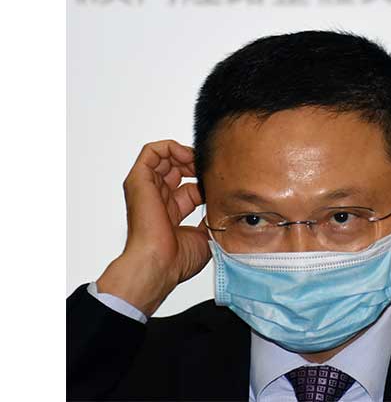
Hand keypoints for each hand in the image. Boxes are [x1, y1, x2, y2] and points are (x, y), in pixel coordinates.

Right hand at [96, 140, 208, 315]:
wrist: (159, 264)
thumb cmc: (177, 260)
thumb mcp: (206, 237)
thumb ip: (214, 220)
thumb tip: (228, 210)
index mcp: (171, 213)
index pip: (190, 188)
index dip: (206, 181)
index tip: (221, 181)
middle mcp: (158, 199)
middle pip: (177, 170)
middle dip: (196, 164)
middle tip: (211, 167)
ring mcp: (147, 189)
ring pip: (165, 158)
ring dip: (184, 153)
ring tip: (199, 159)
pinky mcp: (139, 181)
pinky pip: (150, 152)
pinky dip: (170, 147)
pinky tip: (187, 156)